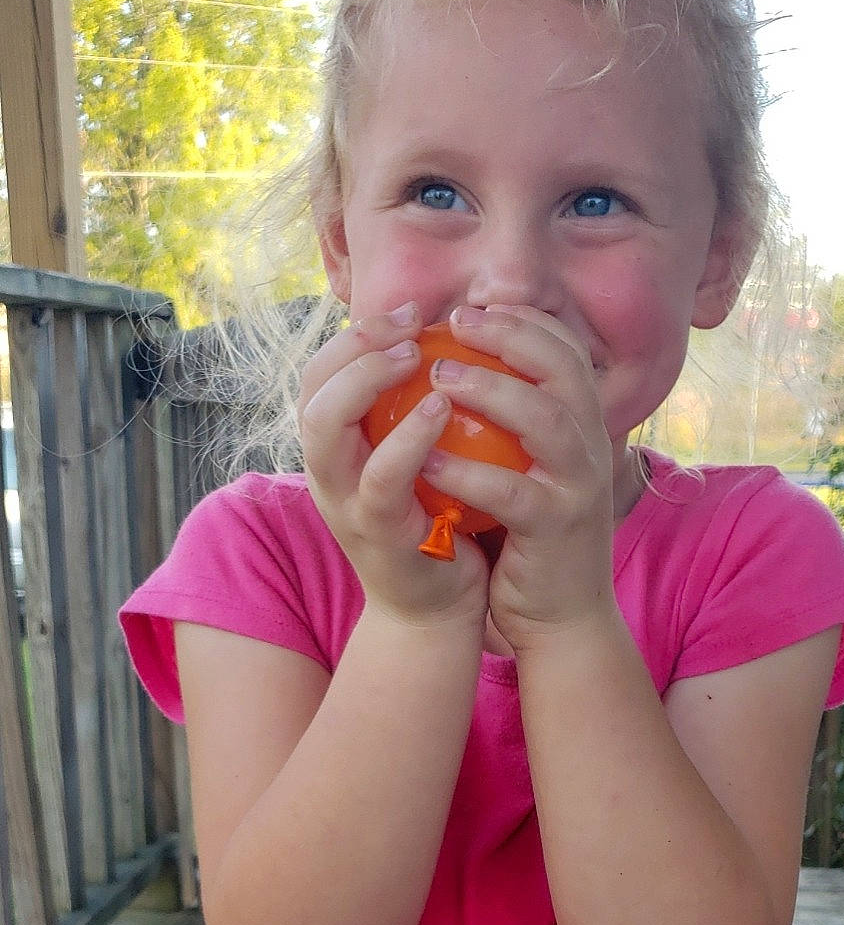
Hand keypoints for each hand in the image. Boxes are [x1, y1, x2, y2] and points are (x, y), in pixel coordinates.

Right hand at [297, 307, 489, 628]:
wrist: (436, 612)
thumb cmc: (436, 524)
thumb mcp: (417, 463)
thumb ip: (414, 412)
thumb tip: (451, 341)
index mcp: (335, 448)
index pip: (322, 372)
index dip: (357, 333)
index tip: (410, 312)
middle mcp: (326, 471)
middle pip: (311, 390)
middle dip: (355, 346)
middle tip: (411, 327)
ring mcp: (344, 503)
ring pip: (326, 428)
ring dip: (367, 382)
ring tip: (419, 357)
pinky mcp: (376, 533)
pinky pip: (381, 478)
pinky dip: (406, 439)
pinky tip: (441, 411)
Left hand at [420, 307, 616, 652]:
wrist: (563, 621)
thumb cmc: (529, 540)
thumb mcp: (529, 472)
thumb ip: (511, 426)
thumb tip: (460, 366)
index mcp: (584, 428)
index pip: (566, 352)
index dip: (524, 320)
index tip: (472, 307)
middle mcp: (591, 449)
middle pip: (563, 369)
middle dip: (510, 336)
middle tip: (453, 324)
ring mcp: (579, 488)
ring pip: (546, 420)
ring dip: (491, 390)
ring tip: (438, 376)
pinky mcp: (556, 530)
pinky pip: (511, 493)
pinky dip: (468, 473)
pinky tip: (426, 460)